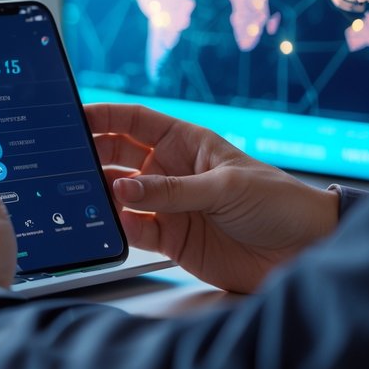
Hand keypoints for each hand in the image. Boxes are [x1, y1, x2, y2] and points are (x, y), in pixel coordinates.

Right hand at [86, 103, 339, 293]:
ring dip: (98, 194)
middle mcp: (170, 171)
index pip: (132, 121)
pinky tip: (106, 225)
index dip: (101, 116)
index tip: (71, 117)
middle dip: (89, 156)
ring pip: (118, 195)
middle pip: (116, 156)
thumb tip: (122, 189)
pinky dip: (116, 228)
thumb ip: (172, 191)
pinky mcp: (170, 239)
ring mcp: (168, 205)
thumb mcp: (225, 188)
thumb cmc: (279, 203)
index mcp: (185, 143)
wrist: (305, 252)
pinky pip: (133, 230)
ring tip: (77, 195)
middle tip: (62, 159)